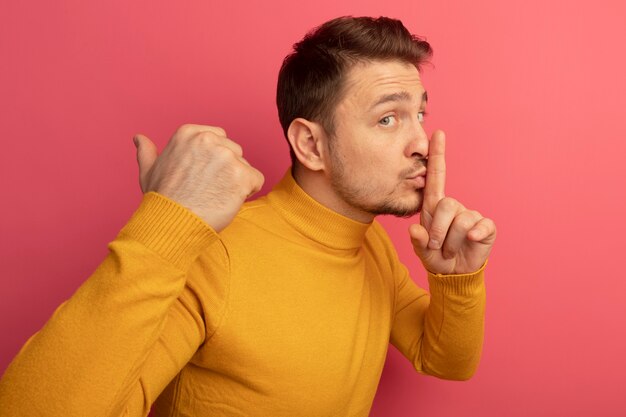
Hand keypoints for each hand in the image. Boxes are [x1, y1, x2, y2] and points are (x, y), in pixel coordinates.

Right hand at [133, 124, 264, 231]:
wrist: (172, 223)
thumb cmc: (161, 200)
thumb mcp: (148, 171)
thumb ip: (147, 151)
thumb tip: (139, 138)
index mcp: (189, 133)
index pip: (219, 137)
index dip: (213, 160)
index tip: (200, 176)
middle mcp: (208, 139)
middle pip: (234, 151)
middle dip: (226, 170)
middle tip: (207, 189)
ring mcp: (226, 156)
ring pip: (245, 166)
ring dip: (236, 182)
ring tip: (215, 196)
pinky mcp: (242, 175)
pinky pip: (257, 180)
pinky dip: (248, 193)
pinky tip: (228, 201)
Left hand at [409, 130, 495, 274]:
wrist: (454, 274)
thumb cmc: (435, 256)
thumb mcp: (422, 250)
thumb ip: (417, 241)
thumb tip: (415, 231)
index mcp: (434, 207)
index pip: (436, 176)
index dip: (437, 154)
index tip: (437, 133)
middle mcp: (453, 207)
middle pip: (447, 204)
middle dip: (439, 230)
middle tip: (437, 246)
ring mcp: (470, 216)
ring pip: (462, 219)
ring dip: (452, 241)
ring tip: (450, 251)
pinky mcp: (485, 226)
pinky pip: (481, 225)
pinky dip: (475, 234)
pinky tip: (471, 241)